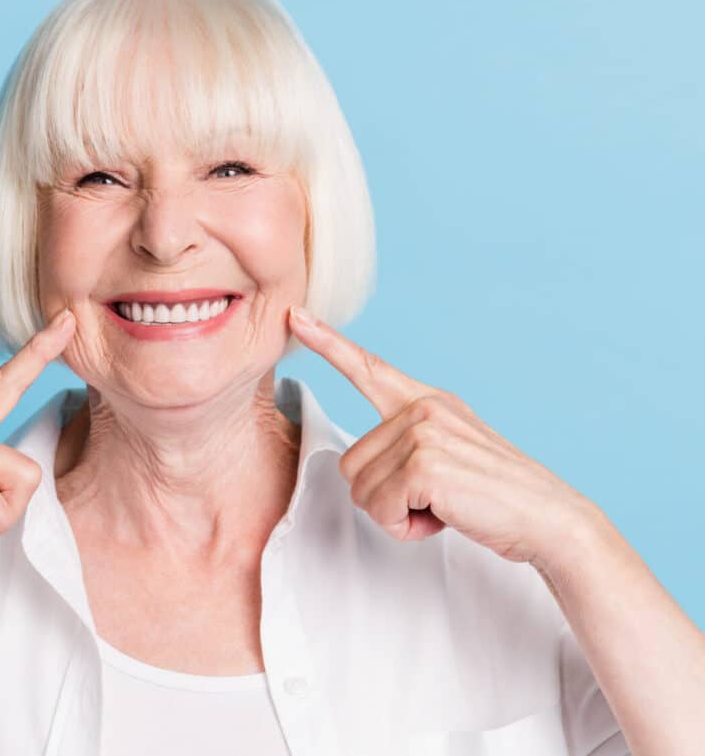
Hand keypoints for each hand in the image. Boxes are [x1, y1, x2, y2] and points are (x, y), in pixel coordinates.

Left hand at [287, 306, 596, 564]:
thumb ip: (407, 445)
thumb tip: (357, 468)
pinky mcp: (423, 465)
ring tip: (444, 506)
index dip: (328, 343)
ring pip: (361, 489)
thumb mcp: (450, 455)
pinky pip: (379, 509)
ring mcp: (422, 432)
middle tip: (436, 499)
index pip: (369, 367)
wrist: (549, 520)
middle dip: (384, 496)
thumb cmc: (495, 498)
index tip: (295, 317)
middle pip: (350, 463)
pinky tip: (443, 517)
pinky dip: (405, 528)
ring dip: (396, 514)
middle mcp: (422, 408)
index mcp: (428, 401)